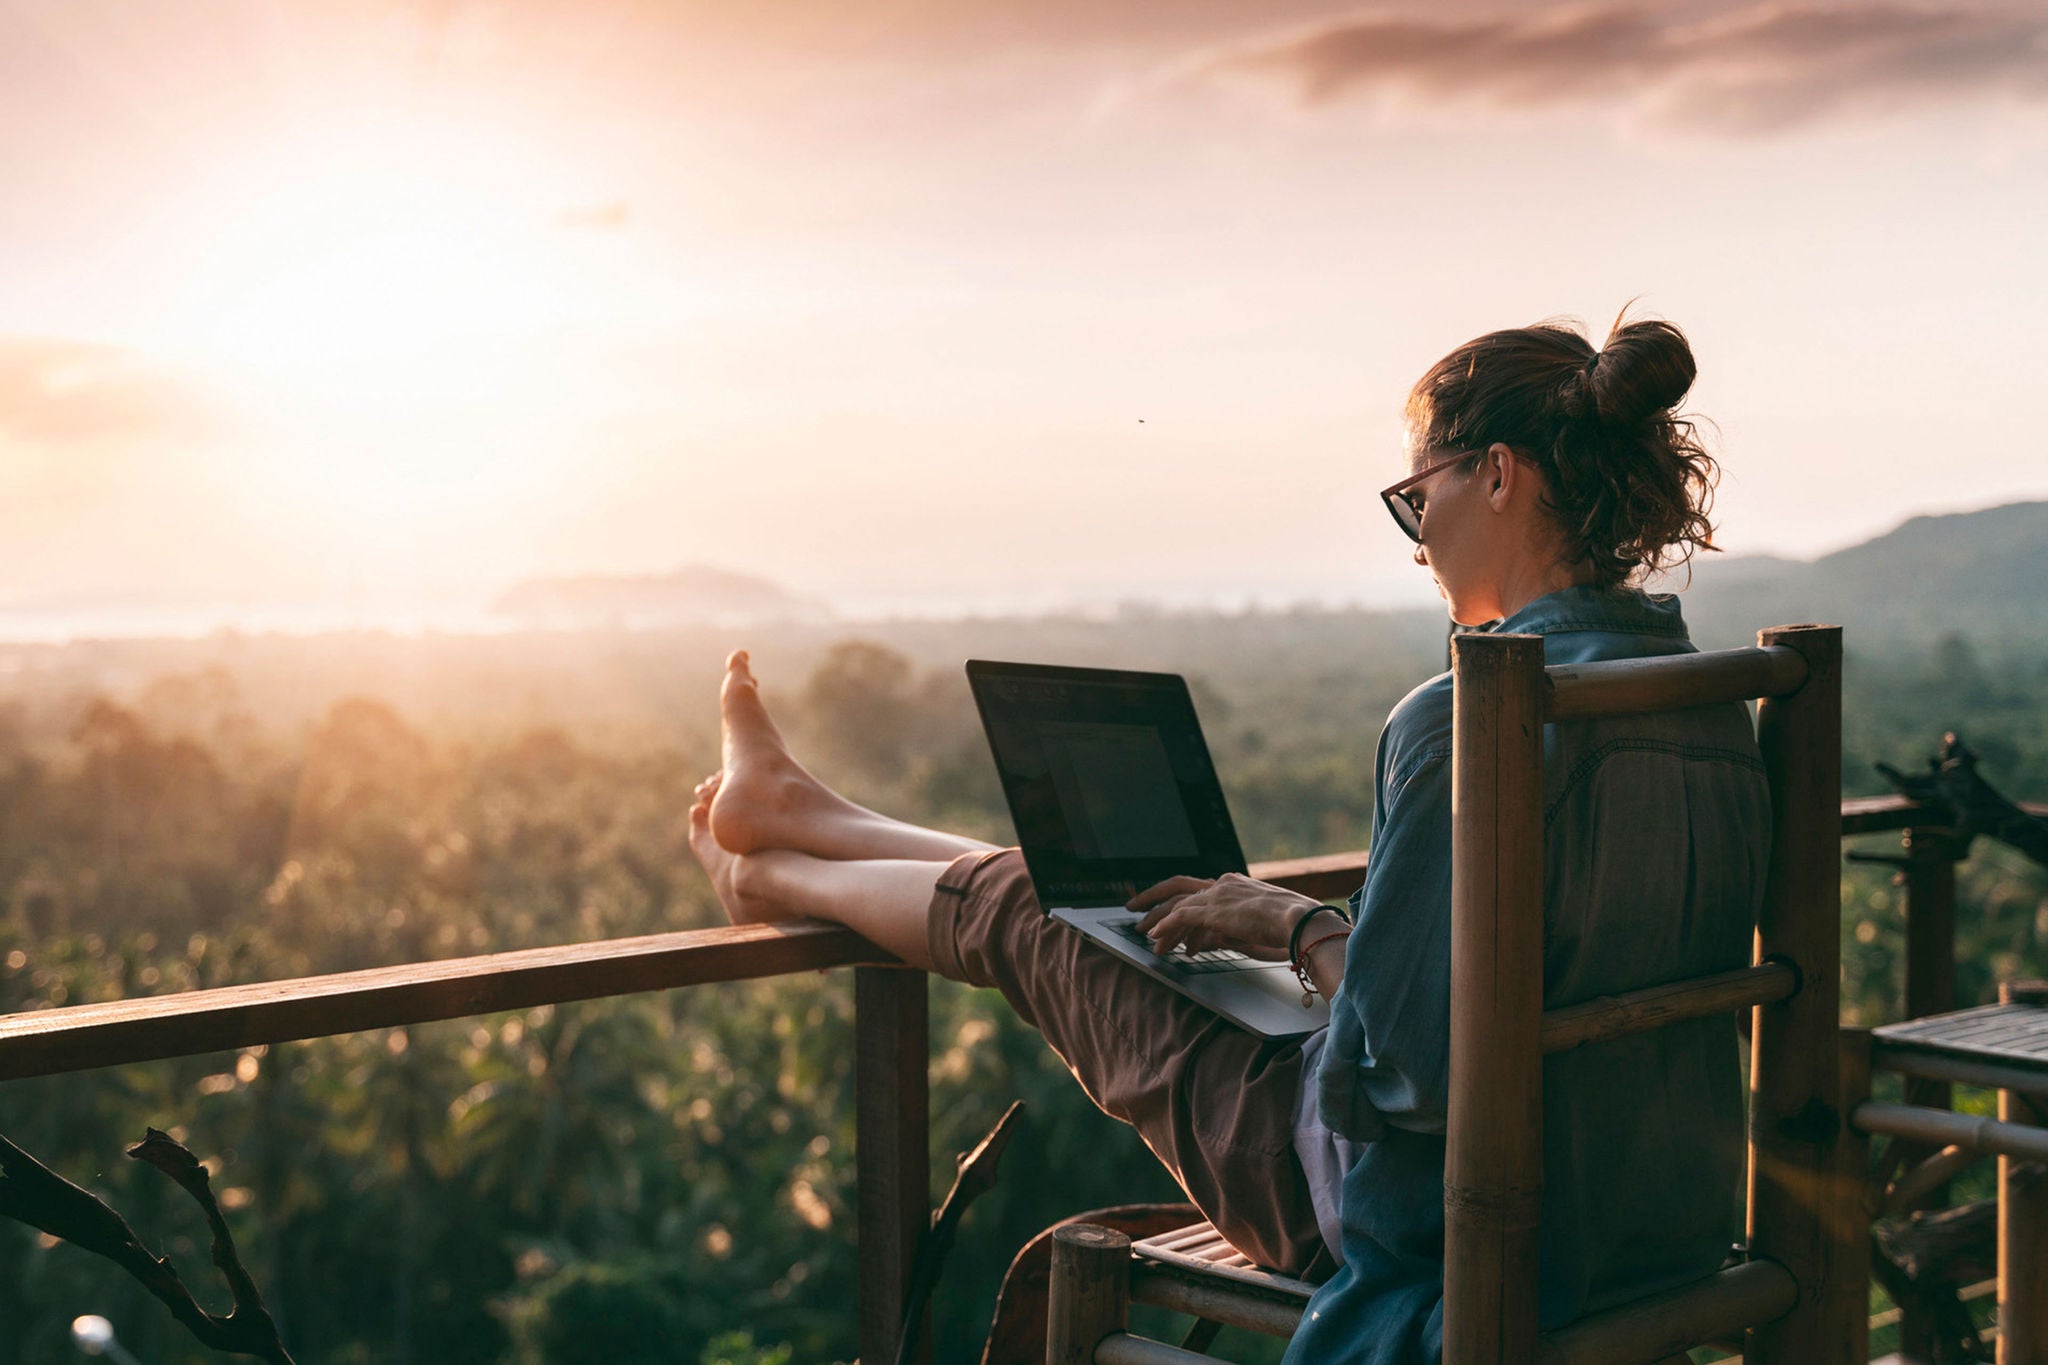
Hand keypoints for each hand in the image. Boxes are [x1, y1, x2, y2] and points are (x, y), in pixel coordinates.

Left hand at [1127, 873, 1329, 961]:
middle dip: (1154, 898)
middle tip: (1135, 909)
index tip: (1169, 911)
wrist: (1301, 922)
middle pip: (1178, 887)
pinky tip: (1155, 936)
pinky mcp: (1214, 910)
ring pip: (1177, 905)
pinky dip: (1165, 927)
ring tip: (1145, 936)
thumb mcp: (1255, 927)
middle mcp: (1223, 884)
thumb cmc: (1289, 929)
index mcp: (1235, 884)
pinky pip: (1181, 917)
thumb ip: (1231, 930)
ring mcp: (1218, 895)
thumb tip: (1212, 940)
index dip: (1181, 902)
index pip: (1199, 890)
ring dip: (1157, 921)